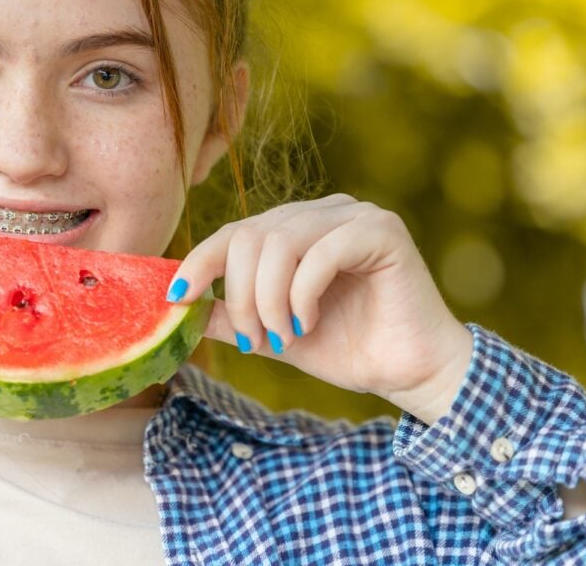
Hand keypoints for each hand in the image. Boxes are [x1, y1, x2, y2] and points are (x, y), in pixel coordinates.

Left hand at [170, 194, 473, 423]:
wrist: (409, 372)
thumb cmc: (348, 348)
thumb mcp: (273, 333)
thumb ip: (231, 315)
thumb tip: (177, 306)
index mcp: (296, 228)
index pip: (235, 232)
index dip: (200, 261)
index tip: (176, 298)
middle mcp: (322, 212)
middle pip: (251, 235)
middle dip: (241, 294)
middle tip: (253, 339)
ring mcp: (354, 215)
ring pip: (280, 241)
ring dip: (269, 298)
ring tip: (283, 335)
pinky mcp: (381, 230)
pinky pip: (322, 251)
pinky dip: (303, 292)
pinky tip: (307, 322)